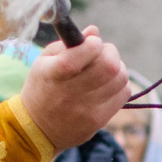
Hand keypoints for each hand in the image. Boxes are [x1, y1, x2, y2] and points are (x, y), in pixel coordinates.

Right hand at [17, 30, 130, 153]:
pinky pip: (124, 94)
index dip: (91, 45)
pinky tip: (107, 84)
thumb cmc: (42, 88)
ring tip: (104, 69)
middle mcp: (69, 95)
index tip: (93, 42)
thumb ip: (68, 44)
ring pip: (120, 78)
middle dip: (109, 52)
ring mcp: (86, 110)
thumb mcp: (44, 62)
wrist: (38, 130)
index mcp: (51, 76)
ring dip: (117, 67)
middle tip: (101, 53)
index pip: (76, 60)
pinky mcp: (99, 120)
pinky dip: (120, 84)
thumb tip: (94, 31)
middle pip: (108, 67)